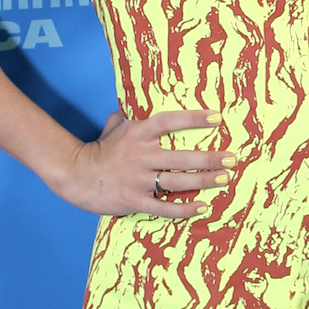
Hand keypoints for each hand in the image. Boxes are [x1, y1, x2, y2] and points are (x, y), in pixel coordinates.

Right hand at [53, 109, 228, 216]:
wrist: (76, 175)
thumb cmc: (100, 149)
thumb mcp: (114, 126)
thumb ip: (129, 114)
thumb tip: (136, 99)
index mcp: (138, 133)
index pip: (170, 122)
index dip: (194, 119)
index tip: (217, 117)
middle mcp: (141, 155)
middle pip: (182, 157)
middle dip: (210, 158)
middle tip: (232, 158)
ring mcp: (138, 179)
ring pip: (178, 182)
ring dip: (204, 181)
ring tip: (224, 179)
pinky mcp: (135, 201)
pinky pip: (164, 207)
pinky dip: (184, 209)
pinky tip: (202, 207)